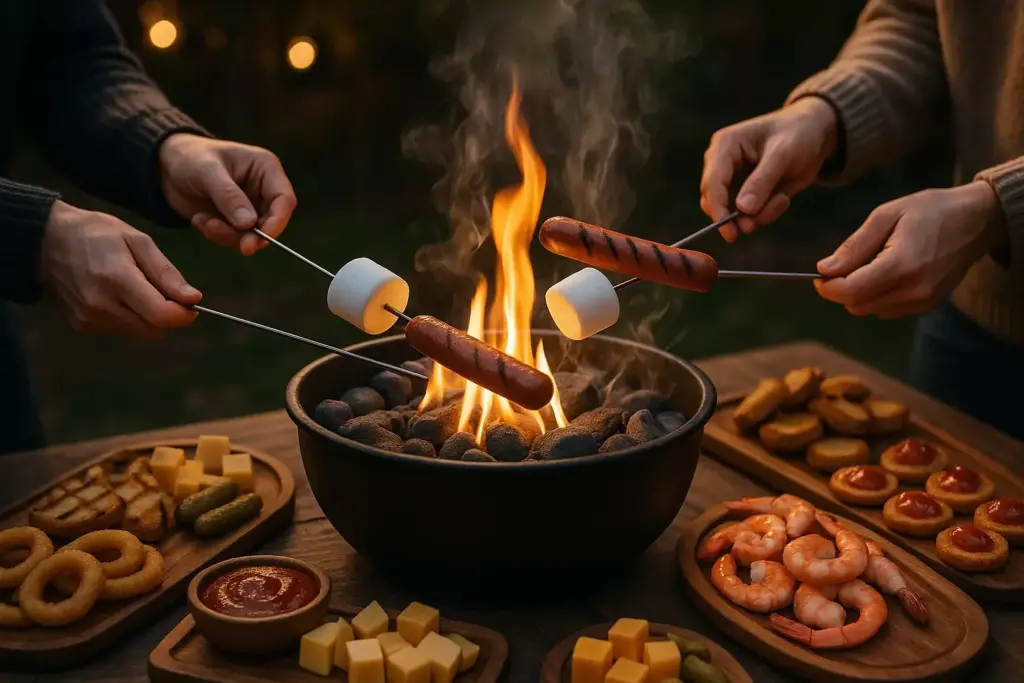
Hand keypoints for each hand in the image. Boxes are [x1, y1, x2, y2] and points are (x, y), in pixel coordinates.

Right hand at [39, 200, 200, 338]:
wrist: (46, 240)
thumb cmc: (97, 234)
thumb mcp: (137, 241)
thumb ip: (166, 272)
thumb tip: (192, 298)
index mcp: (117, 279)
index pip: (162, 316)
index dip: (183, 314)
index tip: (191, 304)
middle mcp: (101, 305)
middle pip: (153, 329)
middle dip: (167, 315)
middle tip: (163, 291)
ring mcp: (88, 318)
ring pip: (138, 332)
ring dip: (148, 317)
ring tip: (136, 289)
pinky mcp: (81, 325)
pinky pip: (120, 330)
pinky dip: (129, 318)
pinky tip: (117, 295)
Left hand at [159, 134, 296, 255]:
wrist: (165, 167)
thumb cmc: (189, 157)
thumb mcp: (207, 172)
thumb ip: (229, 197)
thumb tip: (249, 224)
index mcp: (265, 169)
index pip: (284, 199)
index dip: (278, 221)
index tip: (261, 238)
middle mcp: (263, 189)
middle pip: (271, 222)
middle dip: (250, 235)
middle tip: (238, 245)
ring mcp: (250, 207)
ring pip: (252, 235)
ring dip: (227, 235)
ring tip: (203, 222)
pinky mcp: (235, 221)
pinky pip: (235, 239)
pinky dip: (217, 235)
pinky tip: (200, 221)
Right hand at [701, 97, 838, 240]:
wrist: (816, 133)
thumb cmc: (799, 134)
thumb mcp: (784, 154)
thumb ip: (762, 181)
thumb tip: (743, 208)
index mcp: (725, 145)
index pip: (713, 181)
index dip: (718, 208)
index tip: (729, 232)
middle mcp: (722, 163)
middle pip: (713, 200)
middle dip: (735, 216)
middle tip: (753, 227)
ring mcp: (732, 179)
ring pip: (730, 211)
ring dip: (757, 214)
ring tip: (782, 199)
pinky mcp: (745, 192)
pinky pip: (747, 214)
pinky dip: (765, 213)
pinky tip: (782, 198)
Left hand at [815, 181, 1005, 318]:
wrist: (977, 221)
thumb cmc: (930, 210)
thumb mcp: (887, 215)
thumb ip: (854, 246)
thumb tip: (824, 270)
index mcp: (900, 265)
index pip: (850, 291)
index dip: (827, 287)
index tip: (818, 275)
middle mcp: (913, 290)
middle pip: (856, 305)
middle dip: (841, 290)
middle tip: (842, 266)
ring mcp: (922, 301)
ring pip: (870, 310)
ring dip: (859, 294)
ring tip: (870, 264)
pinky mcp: (927, 305)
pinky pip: (887, 310)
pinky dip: (877, 296)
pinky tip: (886, 273)